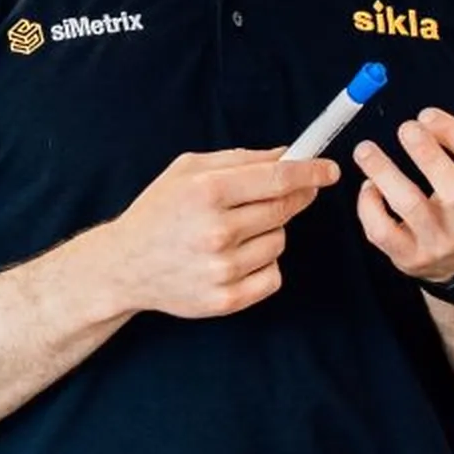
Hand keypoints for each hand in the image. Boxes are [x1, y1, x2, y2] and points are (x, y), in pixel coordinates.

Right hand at [102, 149, 337, 318]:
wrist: (124, 265)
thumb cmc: (157, 212)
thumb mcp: (187, 170)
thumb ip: (239, 160)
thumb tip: (287, 155)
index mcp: (207, 192)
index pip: (278, 178)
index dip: (311, 172)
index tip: (329, 170)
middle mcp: (216, 231)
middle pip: (284, 209)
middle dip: (295, 198)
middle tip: (291, 194)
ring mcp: (222, 268)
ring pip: (280, 242)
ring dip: (269, 233)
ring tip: (237, 232)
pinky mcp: (226, 298)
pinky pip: (273, 275)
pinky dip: (264, 265)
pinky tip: (236, 258)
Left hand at [355, 92, 453, 282]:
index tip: (426, 114)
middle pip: (453, 191)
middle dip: (426, 155)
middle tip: (405, 127)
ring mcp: (440, 242)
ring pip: (411, 207)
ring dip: (385, 174)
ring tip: (365, 149)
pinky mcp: (409, 257)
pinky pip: (382, 233)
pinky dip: (369, 206)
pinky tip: (368, 185)